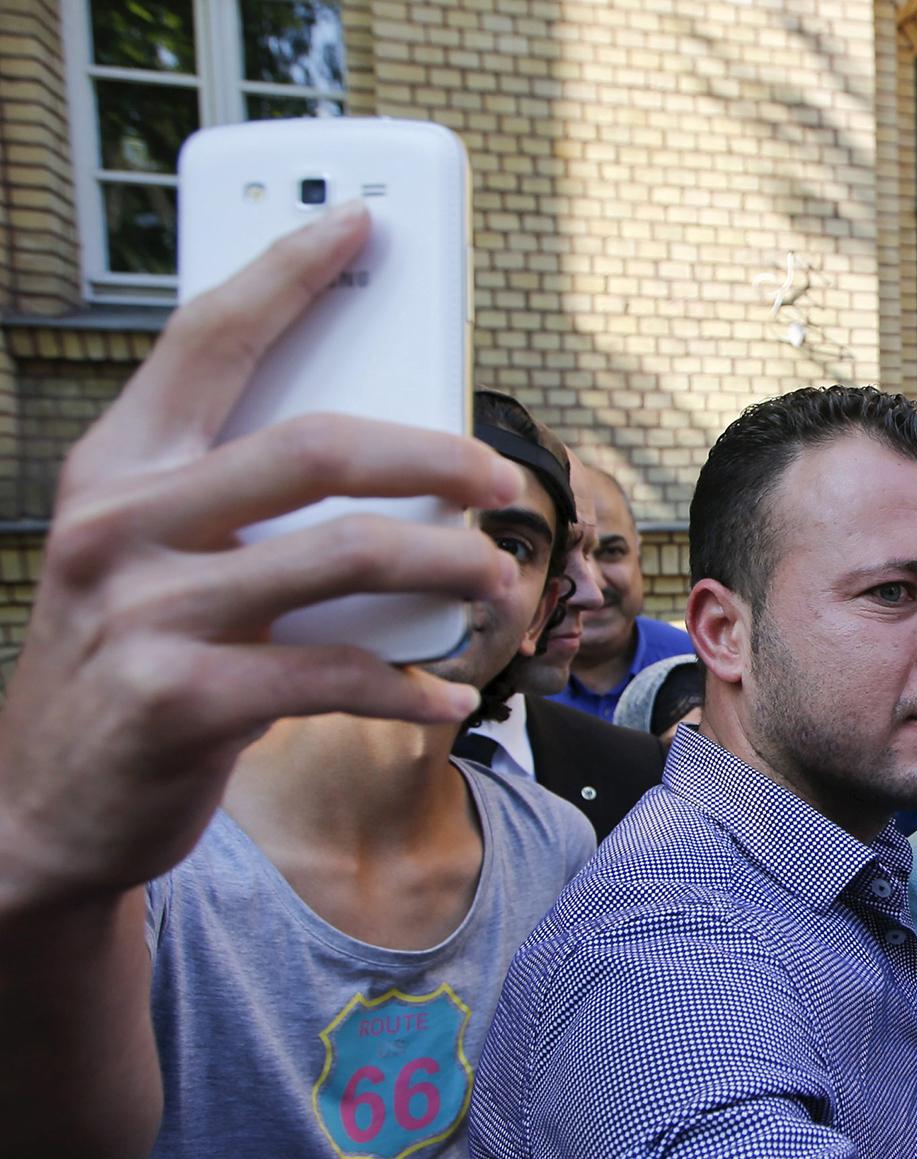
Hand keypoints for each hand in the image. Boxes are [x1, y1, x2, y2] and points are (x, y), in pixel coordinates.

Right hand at [0, 203, 520, 912]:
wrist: (46, 802)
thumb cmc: (131, 660)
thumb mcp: (152, 558)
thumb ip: (235, 503)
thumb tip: (388, 457)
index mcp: (117, 468)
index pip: (209, 339)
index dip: (288, 272)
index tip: (362, 223)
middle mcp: (120, 524)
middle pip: (314, 445)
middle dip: (431, 452)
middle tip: (496, 478)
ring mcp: (147, 611)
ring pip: (348, 556)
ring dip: (449, 568)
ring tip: (493, 583)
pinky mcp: (184, 698)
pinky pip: (339, 673)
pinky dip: (412, 686)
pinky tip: (449, 695)